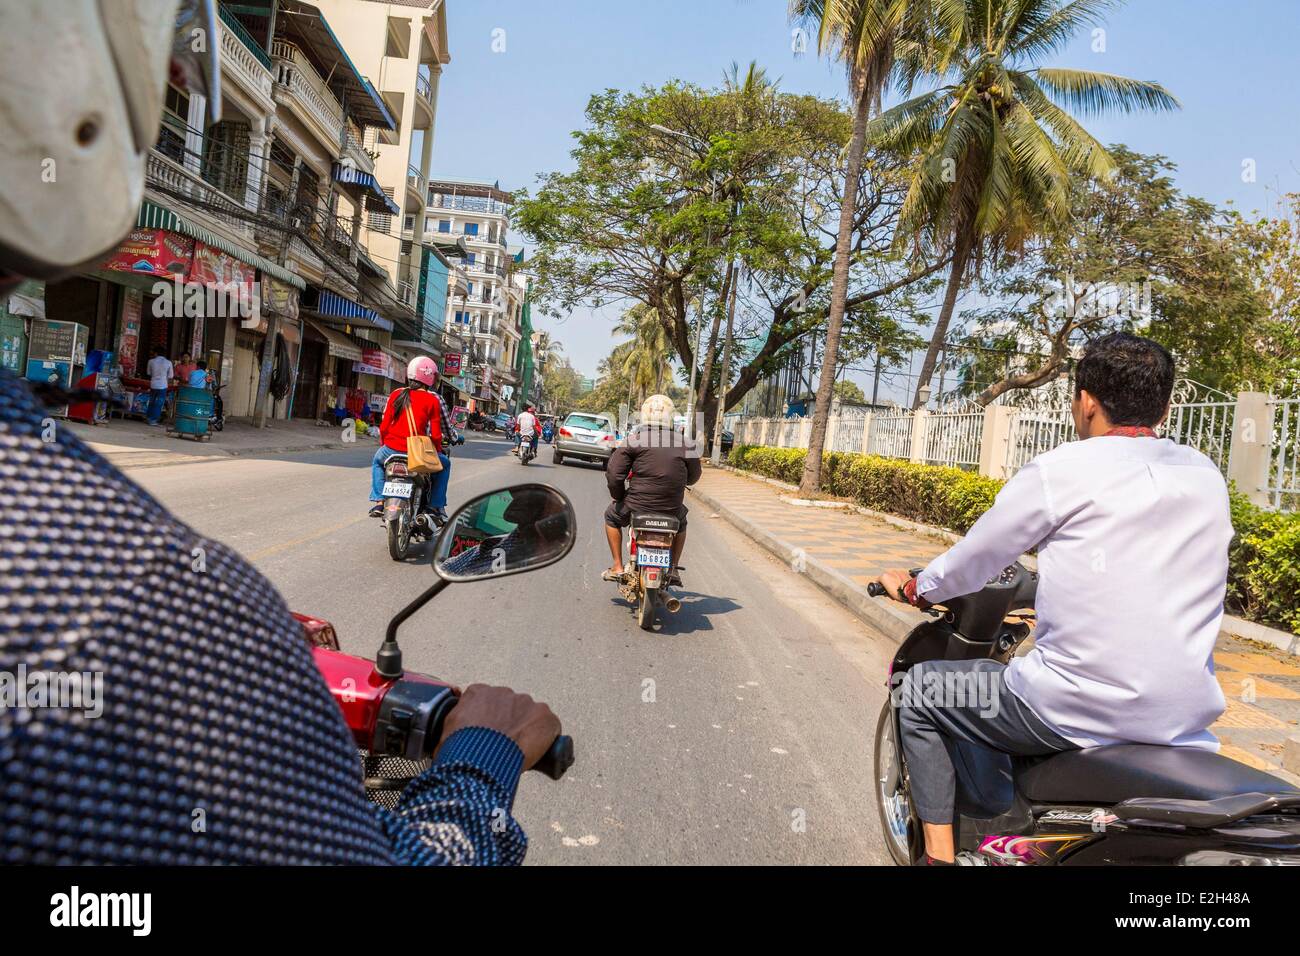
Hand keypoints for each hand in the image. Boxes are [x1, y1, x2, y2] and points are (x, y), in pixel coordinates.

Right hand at [438, 683, 560, 769]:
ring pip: (530, 716)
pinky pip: (550, 726)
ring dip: (527, 729)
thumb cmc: (459, 750)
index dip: (490, 720)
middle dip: (509, 723)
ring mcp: (526, 702)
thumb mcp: (445, 734)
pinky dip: (546, 738)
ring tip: (520, 751)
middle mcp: (503, 692)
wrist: (479, 760)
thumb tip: (451, 737)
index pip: (487, 702)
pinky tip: (540, 753)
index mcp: (477, 693)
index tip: (490, 734)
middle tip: (505, 744)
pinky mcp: (544, 716)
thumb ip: (453, 727)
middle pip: (510, 707)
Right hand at [873, 568, 914, 602]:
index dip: (881, 586)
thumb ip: (886, 590)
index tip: (884, 590)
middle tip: (891, 590)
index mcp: (884, 577)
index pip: (879, 580)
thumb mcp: (889, 594)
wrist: (911, 591)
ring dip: (894, 580)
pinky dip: (900, 578)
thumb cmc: (899, 593)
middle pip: (886, 577)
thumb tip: (886, 590)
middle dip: (888, 582)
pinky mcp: (904, 572)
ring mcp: (897, 571)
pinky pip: (900, 575)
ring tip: (898, 587)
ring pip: (893, 575)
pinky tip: (902, 584)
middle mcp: (889, 572)